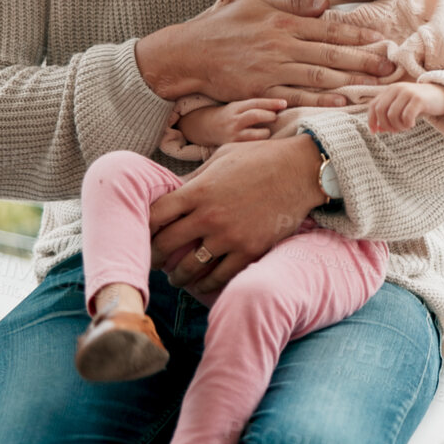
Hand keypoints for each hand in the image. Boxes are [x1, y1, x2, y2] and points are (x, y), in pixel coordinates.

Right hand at [136, 0, 394, 107]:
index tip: (381, 40)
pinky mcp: (262, 89)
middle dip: (364, 60)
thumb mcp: (257, 4)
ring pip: (319, 76)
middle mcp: (282, 45)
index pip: (329, 29)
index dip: (357, 35)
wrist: (189, 53)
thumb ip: (293, 5)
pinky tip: (341, 103)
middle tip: (390, 67)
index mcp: (284, 23)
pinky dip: (320, 101)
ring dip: (350, 81)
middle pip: (331, 54)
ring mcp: (273, 69)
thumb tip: (324, 4)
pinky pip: (297, 97)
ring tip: (375, 85)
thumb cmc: (222, 26)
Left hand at [148, 134, 323, 294]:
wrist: (300, 171)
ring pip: (190, 267)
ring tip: (176, 278)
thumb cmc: (261, 158)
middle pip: (166, 244)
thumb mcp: (222, 158)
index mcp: (198, 190)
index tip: (143, 234)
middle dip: (155, 256)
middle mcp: (209, 216)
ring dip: (178, 276)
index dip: (144, 227)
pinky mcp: (249, 250)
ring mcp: (229, 236)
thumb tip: (174, 192)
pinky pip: (220, 276)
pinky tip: (201, 284)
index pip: (155, 215)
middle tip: (154, 262)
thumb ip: (196, 178)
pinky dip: (206, 284)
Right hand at [178, 97, 288, 146]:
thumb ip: (256, 106)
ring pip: (256, 134)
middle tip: (275, 117)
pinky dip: (261, 144)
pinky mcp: (234, 147)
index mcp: (237, 107)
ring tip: (268, 131)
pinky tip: (265, 144)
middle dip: (269, 115)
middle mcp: (235, 120)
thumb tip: (282, 106)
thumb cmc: (231, 115)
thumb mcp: (239, 106)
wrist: (207, 128)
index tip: (284, 103)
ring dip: (266, 132)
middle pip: (254, 115)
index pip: (255, 103)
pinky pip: (252, 146)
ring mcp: (234, 135)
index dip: (271, 103)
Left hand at [369, 82, 443, 133]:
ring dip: (398, 126)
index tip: (375, 132)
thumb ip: (389, 114)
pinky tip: (412, 124)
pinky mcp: (418, 99)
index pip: (373, 106)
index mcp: (390, 90)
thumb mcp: (402, 106)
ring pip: (392, 115)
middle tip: (395, 131)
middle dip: (386, 125)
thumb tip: (378, 129)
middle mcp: (397, 88)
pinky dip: (407, 124)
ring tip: (406, 127)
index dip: (371, 120)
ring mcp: (407, 92)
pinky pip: (406, 116)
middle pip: (380, 111)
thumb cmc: (421, 103)